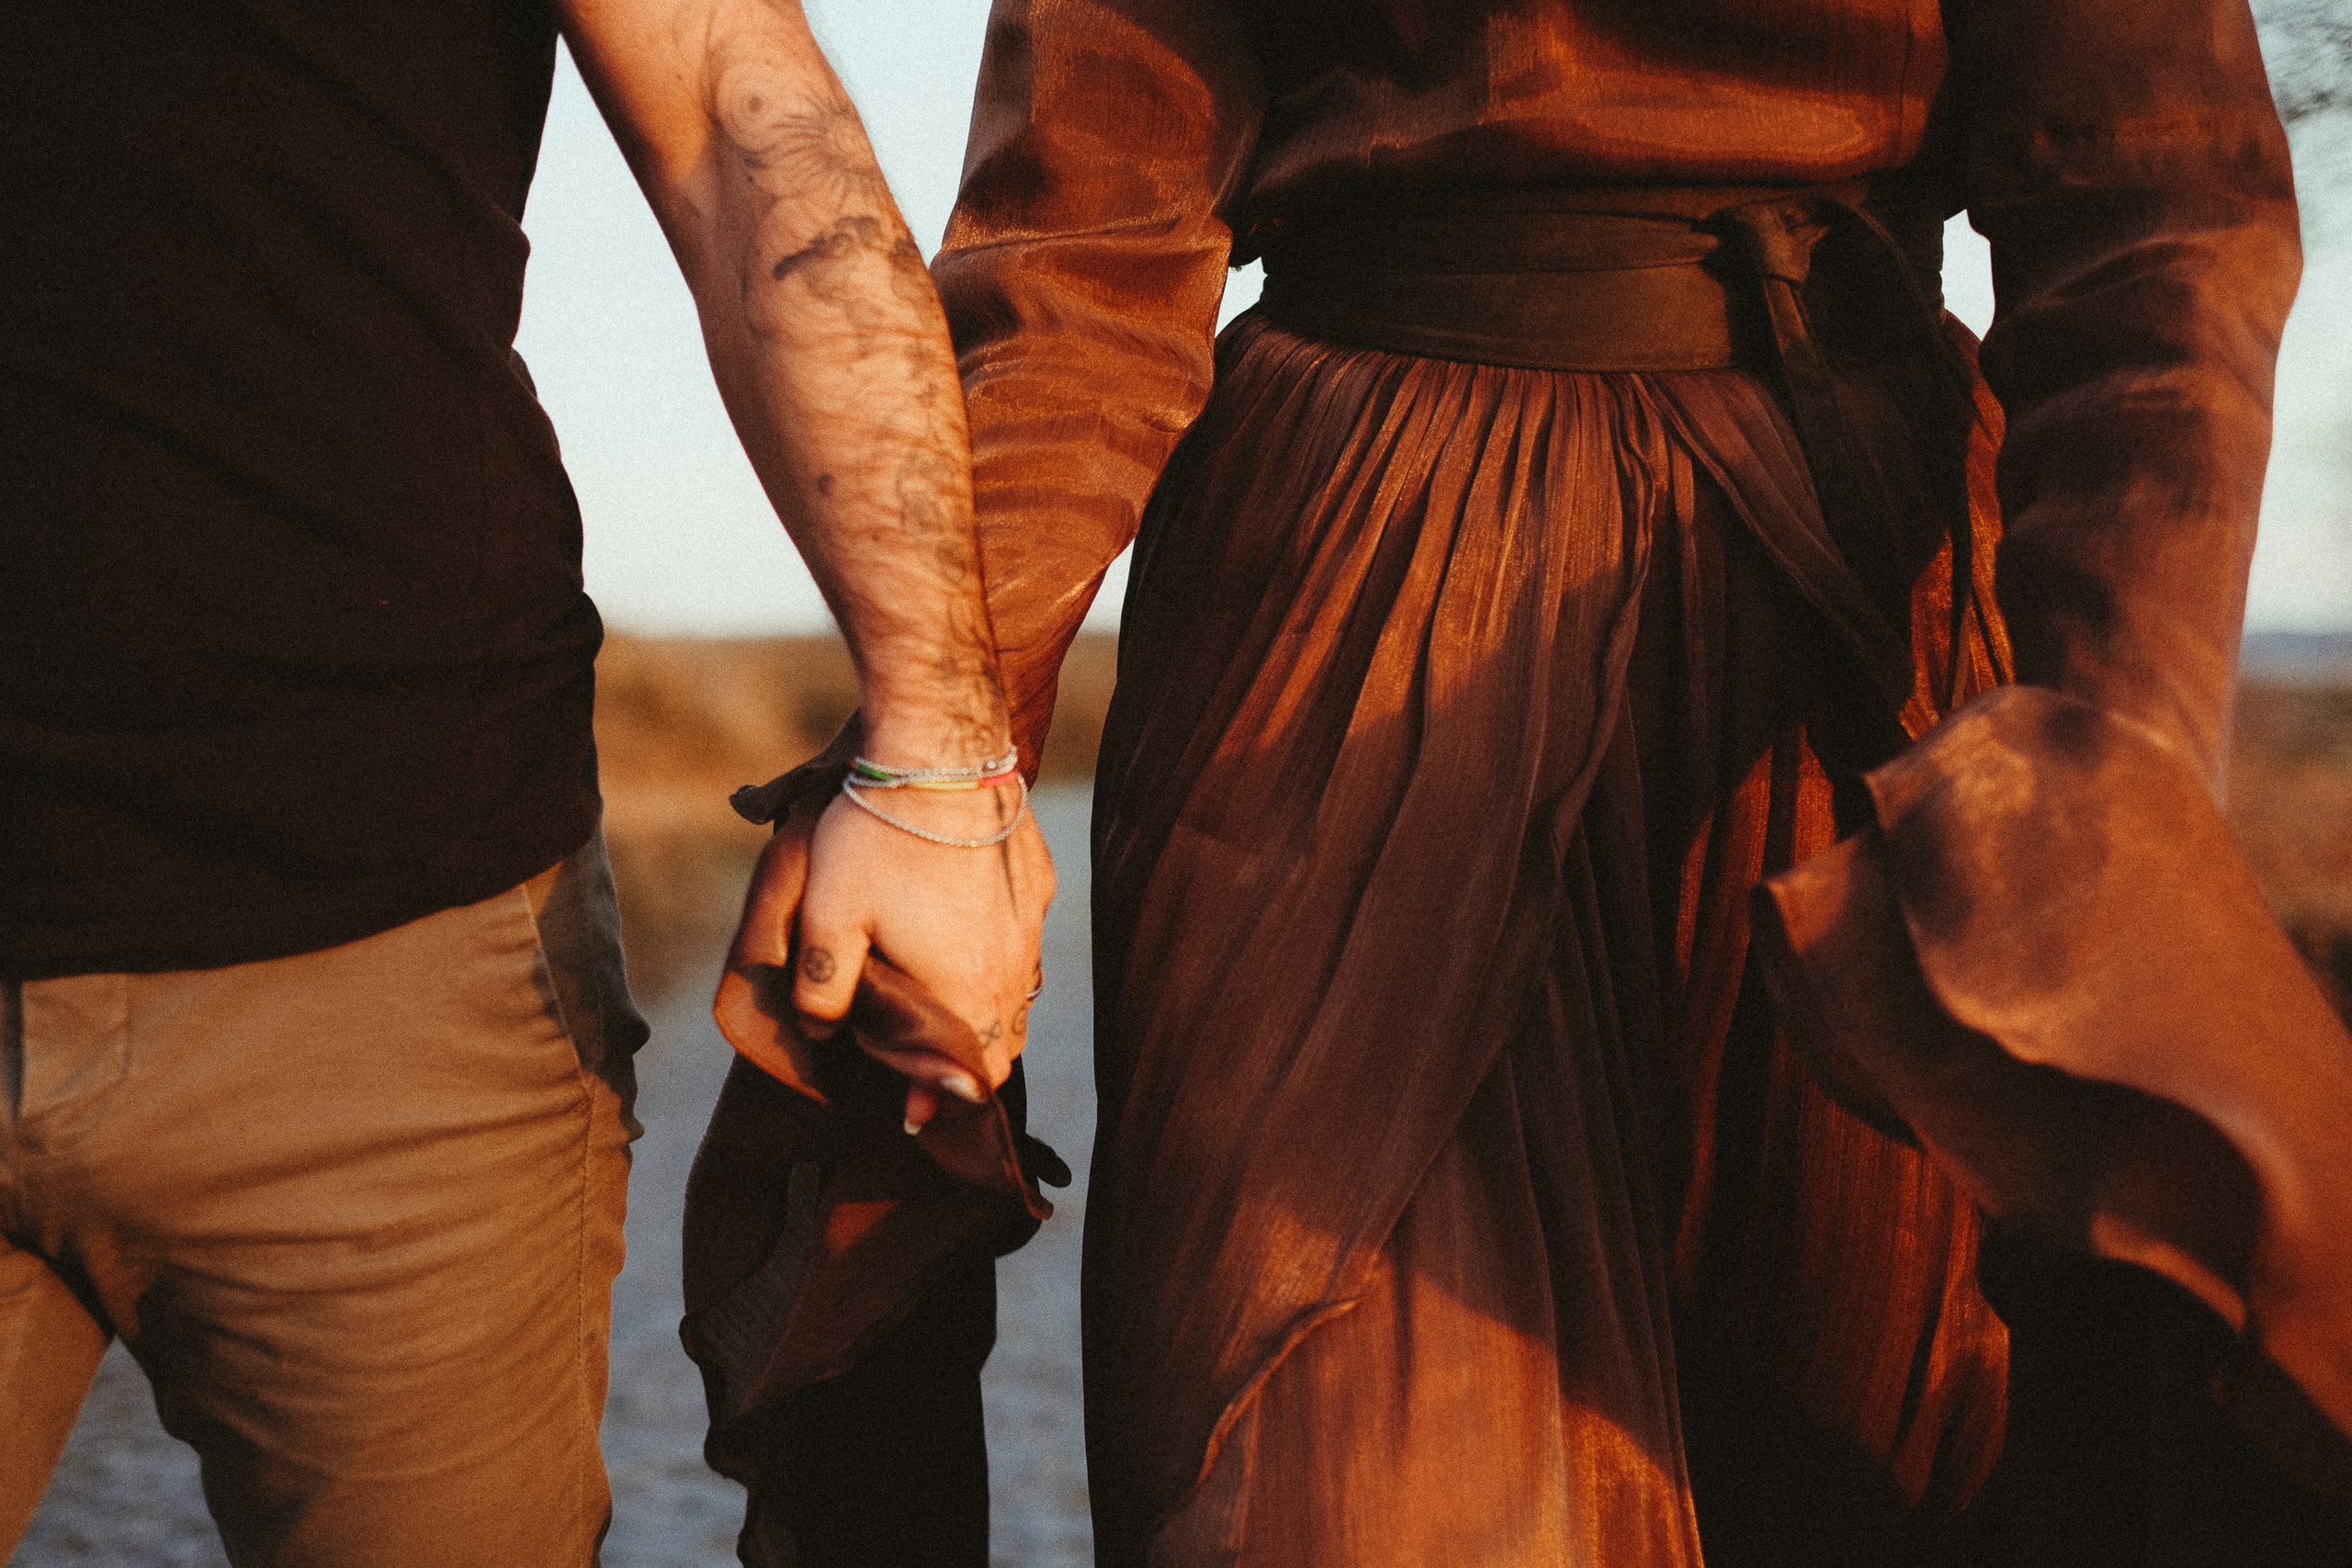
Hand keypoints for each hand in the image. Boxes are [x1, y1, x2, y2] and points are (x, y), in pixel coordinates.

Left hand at [790, 780, 1052, 1132]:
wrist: (941, 752)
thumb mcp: (826, 920)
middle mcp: (1013, 971)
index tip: (914, 1112)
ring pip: (1019, 997)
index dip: (939, 1100)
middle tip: (927, 1060)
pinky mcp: (1037, 884)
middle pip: (1002, 1047)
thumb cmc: (878, 840)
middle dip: (968, 1064)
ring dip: (986, 1013)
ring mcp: (1031, 926)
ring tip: (947, 1004)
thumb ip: (822, 991)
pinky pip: (1026, 943)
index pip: (970, 1079)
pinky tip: (968, 937)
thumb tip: (825, 1032)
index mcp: (967, 994)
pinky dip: (1001, 959)